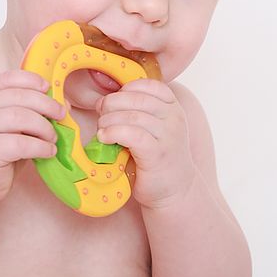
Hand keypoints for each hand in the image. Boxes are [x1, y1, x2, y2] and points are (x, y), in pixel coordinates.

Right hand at [0, 70, 64, 206]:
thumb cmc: (0, 158)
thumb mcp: (18, 132)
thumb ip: (35, 117)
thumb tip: (64, 105)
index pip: (6, 80)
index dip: (29, 79)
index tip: (47, 87)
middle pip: (18, 96)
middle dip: (45, 103)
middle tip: (60, 115)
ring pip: (19, 117)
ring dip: (43, 126)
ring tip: (52, 138)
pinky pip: (20, 143)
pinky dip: (40, 146)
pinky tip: (48, 152)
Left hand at [96, 79, 196, 208]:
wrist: (175, 190)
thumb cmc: (157, 158)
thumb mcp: (154, 128)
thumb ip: (139, 112)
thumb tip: (105, 101)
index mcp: (173, 108)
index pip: (150, 86)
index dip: (127, 89)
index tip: (114, 101)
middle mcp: (174, 118)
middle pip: (138, 99)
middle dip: (113, 103)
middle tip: (101, 114)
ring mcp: (168, 135)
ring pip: (132, 116)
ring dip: (109, 120)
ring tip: (101, 129)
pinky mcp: (157, 153)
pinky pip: (132, 135)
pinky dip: (113, 133)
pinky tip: (104, 138)